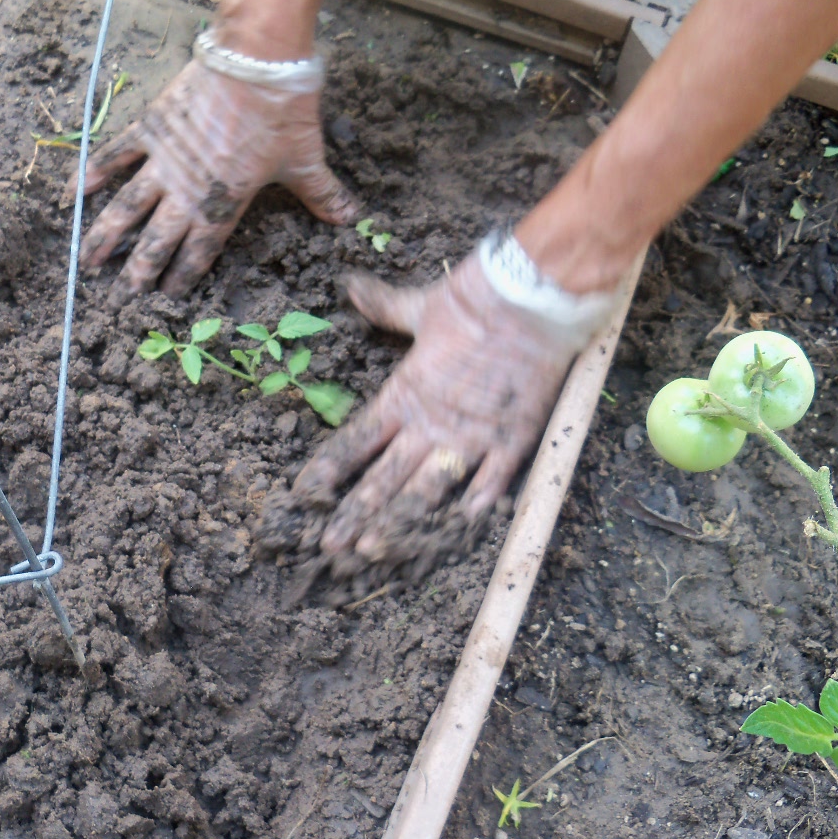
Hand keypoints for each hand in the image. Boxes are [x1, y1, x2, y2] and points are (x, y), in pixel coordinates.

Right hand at [66, 58, 359, 303]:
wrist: (257, 54)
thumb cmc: (284, 110)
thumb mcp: (307, 158)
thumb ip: (322, 194)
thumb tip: (351, 219)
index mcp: (225, 202)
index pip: (199, 250)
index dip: (182, 276)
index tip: (166, 296)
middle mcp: (189, 188)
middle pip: (156, 238)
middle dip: (139, 268)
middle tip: (124, 293)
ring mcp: (164, 158)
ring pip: (127, 205)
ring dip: (106, 235)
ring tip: (87, 260)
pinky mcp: (151, 127)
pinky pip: (115, 155)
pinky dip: (93, 173)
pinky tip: (74, 194)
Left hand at [289, 251, 591, 560]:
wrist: (532, 299)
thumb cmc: (474, 300)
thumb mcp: (420, 306)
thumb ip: (383, 306)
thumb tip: (351, 286)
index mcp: (404, 394)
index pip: (356, 441)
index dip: (329, 470)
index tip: (305, 495)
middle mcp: (431, 424)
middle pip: (384, 479)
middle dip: (354, 515)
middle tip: (329, 548)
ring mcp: (472, 438)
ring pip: (426, 493)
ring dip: (398, 525)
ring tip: (371, 552)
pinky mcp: (512, 442)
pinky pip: (490, 487)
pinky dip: (471, 513)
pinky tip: (452, 536)